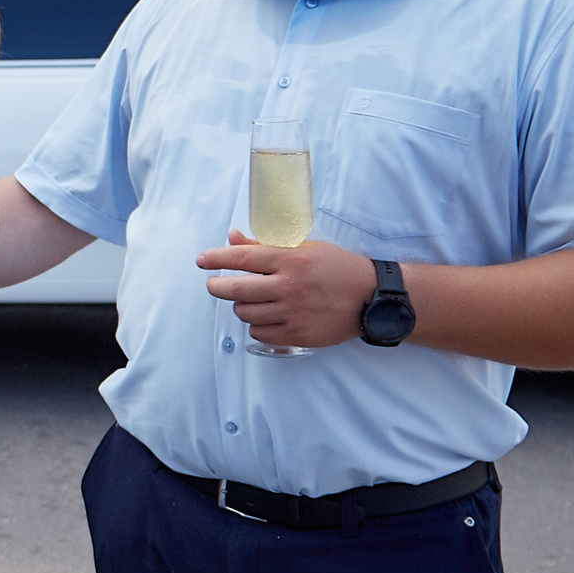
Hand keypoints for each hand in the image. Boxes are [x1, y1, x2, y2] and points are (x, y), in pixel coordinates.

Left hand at [198, 232, 379, 347]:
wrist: (371, 297)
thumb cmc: (337, 268)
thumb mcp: (305, 248)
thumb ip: (265, 246)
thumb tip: (231, 238)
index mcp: (290, 260)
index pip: (241, 258)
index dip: (216, 258)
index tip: (201, 260)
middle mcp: (289, 286)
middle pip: (235, 290)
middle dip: (217, 287)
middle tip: (214, 284)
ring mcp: (293, 312)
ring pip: (245, 313)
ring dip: (241, 306)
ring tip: (249, 301)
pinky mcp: (298, 334)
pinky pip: (260, 333)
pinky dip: (256, 326)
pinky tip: (264, 318)